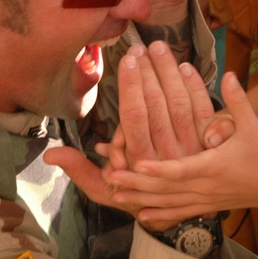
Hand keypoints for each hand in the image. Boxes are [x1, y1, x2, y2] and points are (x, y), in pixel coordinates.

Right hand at [45, 42, 215, 226]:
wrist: (177, 211)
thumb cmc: (135, 195)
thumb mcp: (103, 189)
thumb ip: (79, 170)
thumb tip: (49, 156)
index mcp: (140, 162)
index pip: (134, 117)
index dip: (131, 87)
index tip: (127, 61)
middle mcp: (168, 154)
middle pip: (158, 105)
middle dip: (149, 73)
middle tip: (141, 48)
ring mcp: (192, 149)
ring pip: (181, 103)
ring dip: (170, 73)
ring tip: (159, 49)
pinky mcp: (208, 144)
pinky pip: (203, 111)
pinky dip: (196, 88)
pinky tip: (185, 67)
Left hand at [108, 71, 257, 226]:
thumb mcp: (251, 125)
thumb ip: (238, 100)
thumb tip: (229, 74)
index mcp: (214, 166)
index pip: (181, 169)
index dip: (158, 168)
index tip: (136, 164)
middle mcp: (205, 186)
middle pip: (166, 189)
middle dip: (137, 184)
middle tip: (111, 177)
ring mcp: (204, 200)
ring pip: (167, 203)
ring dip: (140, 199)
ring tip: (115, 194)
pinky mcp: (206, 207)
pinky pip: (178, 213)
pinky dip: (158, 214)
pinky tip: (139, 214)